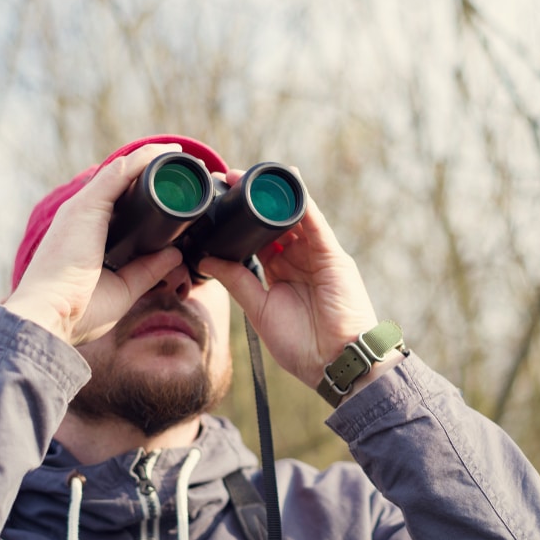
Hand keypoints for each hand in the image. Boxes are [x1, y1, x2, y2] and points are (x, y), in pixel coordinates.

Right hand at [4, 144, 184, 344]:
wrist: (50, 317)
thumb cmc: (79, 311)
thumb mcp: (124, 288)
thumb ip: (148, 270)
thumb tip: (175, 253)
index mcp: (87, 235)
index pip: (117, 205)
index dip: (143, 195)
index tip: (172, 192)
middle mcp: (82, 216)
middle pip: (120, 185)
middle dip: (149, 173)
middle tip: (181, 169)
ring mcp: (82, 208)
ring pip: (122, 172)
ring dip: (151, 160)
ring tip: (179, 155)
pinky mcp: (87, 206)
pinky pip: (120, 172)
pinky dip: (143, 159)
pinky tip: (166, 153)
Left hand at [199, 169, 381, 388]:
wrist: (334, 362)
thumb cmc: (300, 345)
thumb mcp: (259, 309)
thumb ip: (236, 281)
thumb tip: (205, 258)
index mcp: (280, 274)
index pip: (258, 240)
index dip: (240, 222)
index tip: (217, 204)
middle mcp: (299, 260)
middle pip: (274, 224)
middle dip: (254, 203)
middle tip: (228, 180)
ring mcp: (317, 256)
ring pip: (293, 217)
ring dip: (273, 196)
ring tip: (247, 177)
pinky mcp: (332, 256)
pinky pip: (315, 223)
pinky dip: (302, 201)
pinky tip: (288, 183)